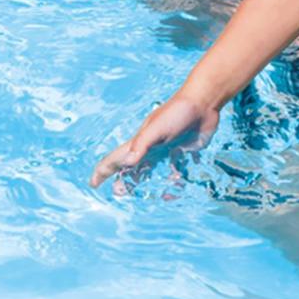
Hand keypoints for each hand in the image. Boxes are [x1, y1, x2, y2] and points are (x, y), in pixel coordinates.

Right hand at [89, 92, 220, 187]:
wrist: (204, 103)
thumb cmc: (177, 112)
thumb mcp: (157, 128)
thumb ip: (142, 145)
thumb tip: (128, 163)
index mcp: (140, 143)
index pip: (116, 159)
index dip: (103, 171)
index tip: (93, 183)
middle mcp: (151, 148)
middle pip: (133, 169)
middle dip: (125, 182)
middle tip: (120, 193)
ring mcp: (167, 151)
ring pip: (154, 172)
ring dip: (151, 184)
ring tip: (154, 196)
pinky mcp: (183, 152)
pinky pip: (176, 169)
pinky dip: (174, 179)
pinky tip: (177, 186)